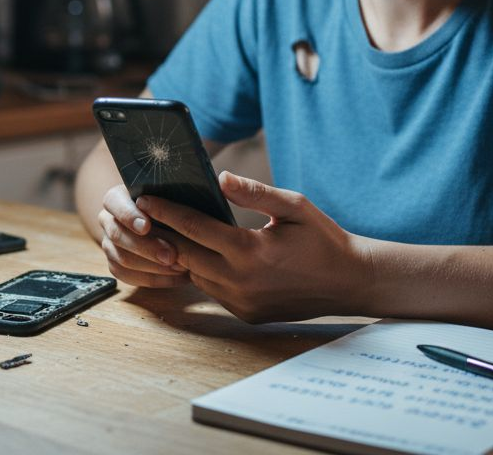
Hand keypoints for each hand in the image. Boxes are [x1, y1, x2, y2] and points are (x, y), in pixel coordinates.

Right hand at [96, 183, 189, 287]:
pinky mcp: (116, 265)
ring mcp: (109, 244)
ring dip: (153, 266)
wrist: (163, 221)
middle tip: (171, 255)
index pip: (114, 203)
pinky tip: (178, 278)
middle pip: (118, 235)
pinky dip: (155, 279)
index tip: (146, 226)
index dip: (128, 215)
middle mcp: (108, 220)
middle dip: (147, 247)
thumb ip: (171, 199)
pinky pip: (129, 277)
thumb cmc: (168, 202)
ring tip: (181, 267)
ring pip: (122, 259)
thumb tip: (185, 205)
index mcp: (116, 198)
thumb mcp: (169, 195)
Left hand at [137, 171, 368, 322]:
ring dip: (179, 255)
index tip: (144, 197)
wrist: (349, 282)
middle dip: (161, 233)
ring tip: (163, 232)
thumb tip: (220, 177)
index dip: (166, 211)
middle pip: (183, 254)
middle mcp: (240, 281)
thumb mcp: (294, 206)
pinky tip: (197, 255)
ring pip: (194, 275)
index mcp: (250, 251)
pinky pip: (212, 291)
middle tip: (142, 214)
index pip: (194, 228)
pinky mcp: (246, 314)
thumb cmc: (323, 239)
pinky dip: (202, 272)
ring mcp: (242, 302)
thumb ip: (255, 192)